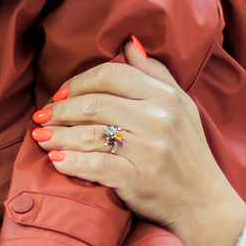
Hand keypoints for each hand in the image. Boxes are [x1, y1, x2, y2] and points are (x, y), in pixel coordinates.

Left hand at [37, 38, 245, 245]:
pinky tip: (56, 160)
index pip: (110, 75)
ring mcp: (147, 148)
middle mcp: (157, 118)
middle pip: (94, 103)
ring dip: (59, 135)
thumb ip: (155, 73)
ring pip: (90, 133)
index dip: (78, 82)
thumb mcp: (181, 105)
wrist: (204, 202)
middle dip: (61, 109)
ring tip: (40, 138)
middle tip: (42, 117)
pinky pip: (95, 164)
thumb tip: (129, 44)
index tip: (60, 94)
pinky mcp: (137, 177)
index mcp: (164, 96)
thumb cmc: (188, 152)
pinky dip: (71, 161)